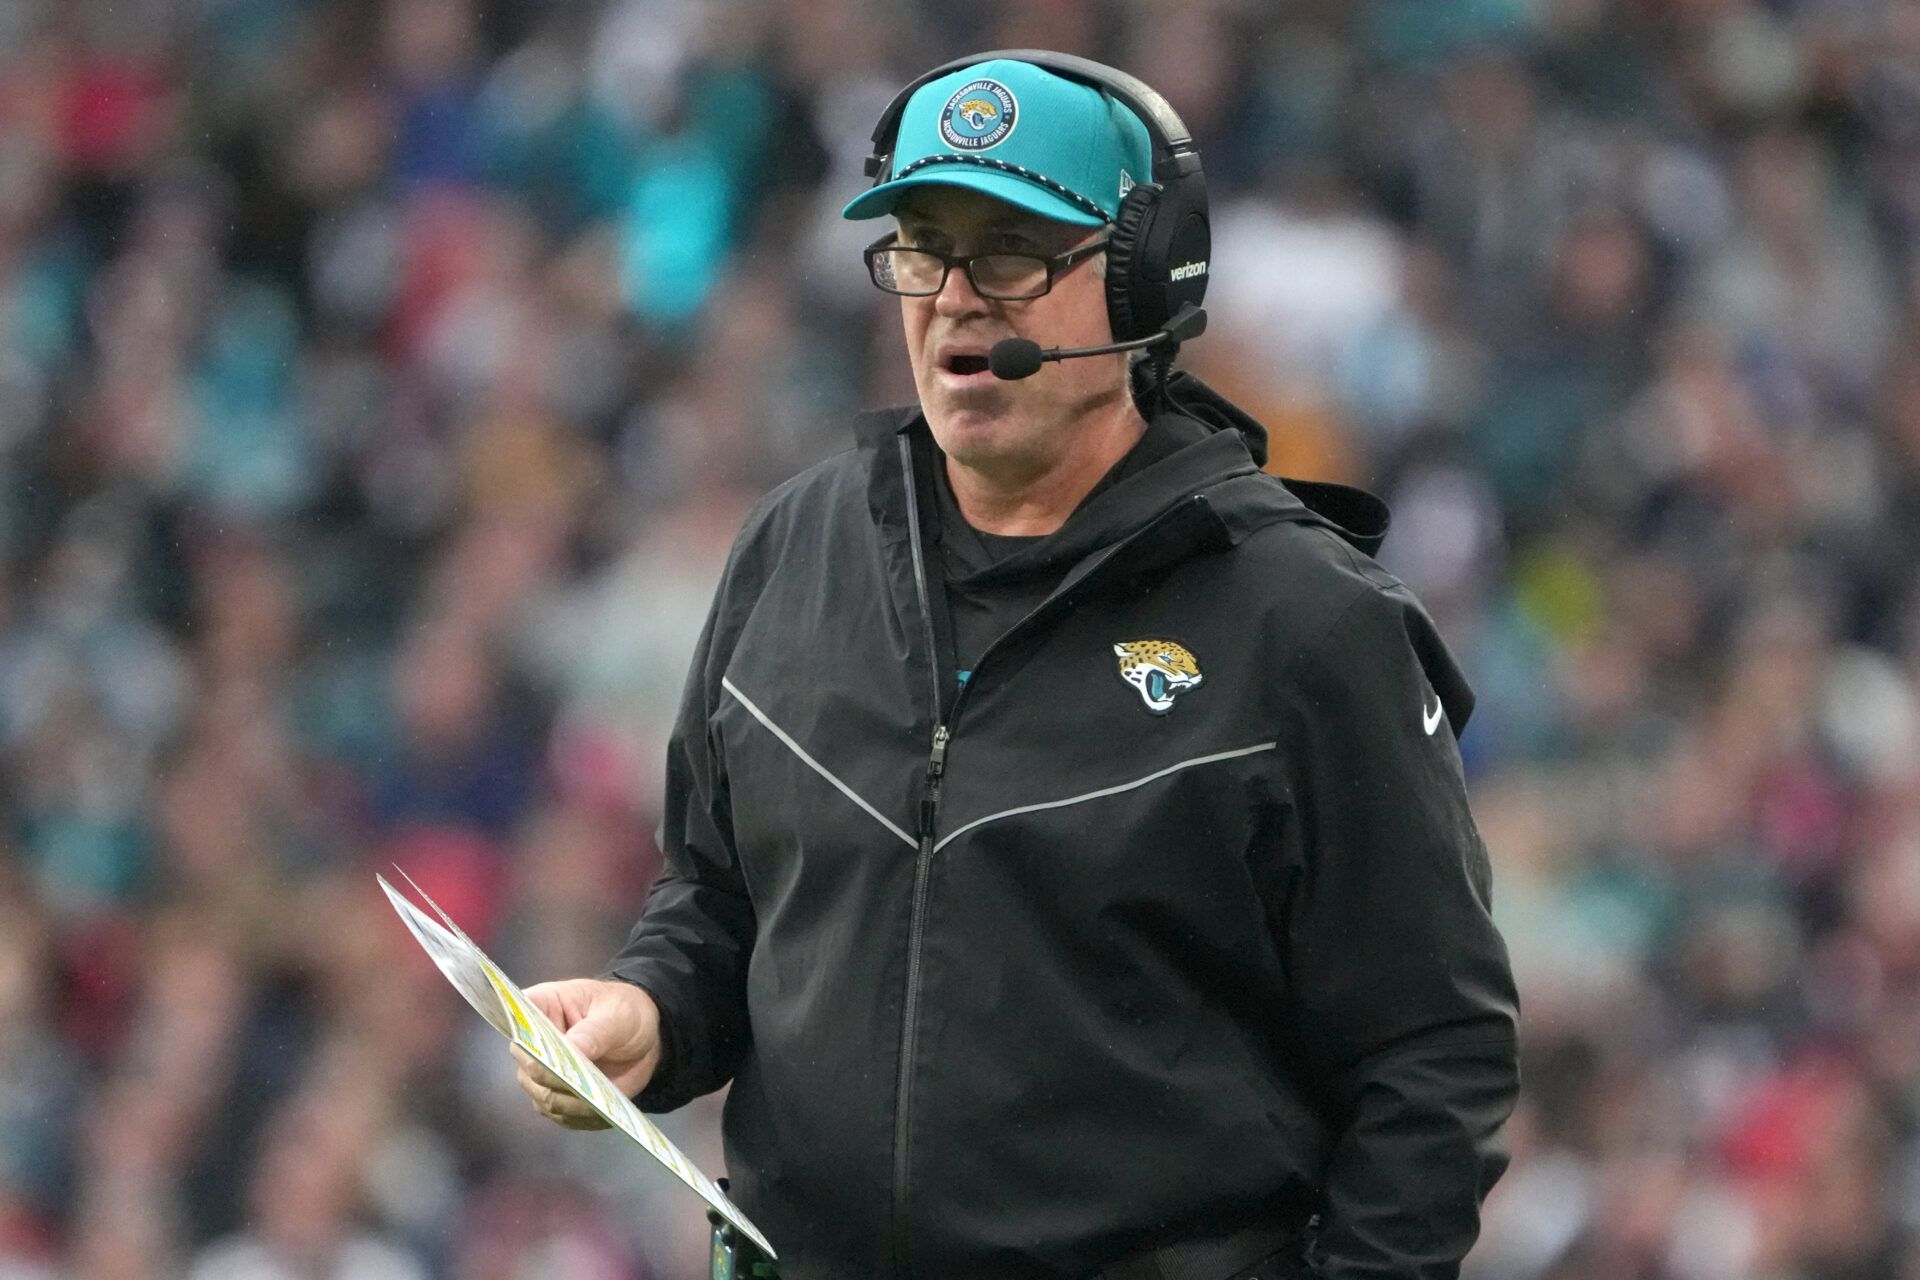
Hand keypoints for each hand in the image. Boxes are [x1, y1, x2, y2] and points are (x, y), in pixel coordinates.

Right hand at [512, 977, 662, 1130]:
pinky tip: (603, 1112)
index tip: (545, 1052)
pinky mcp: (557, 1098)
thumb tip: (572, 1049)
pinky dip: (581, 1117)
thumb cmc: (624, 1013)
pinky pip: (561, 1116)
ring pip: (543, 1097)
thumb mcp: (618, 1016)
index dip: (525, 1035)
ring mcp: (542, 1074)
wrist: (642, 1039)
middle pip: (529, 1067)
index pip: (517, 1018)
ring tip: (599, 1102)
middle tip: (582, 1085)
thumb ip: (595, 1031)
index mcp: (542, 1006)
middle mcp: (533, 1043)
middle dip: (555, 1079)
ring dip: (571, 1104)